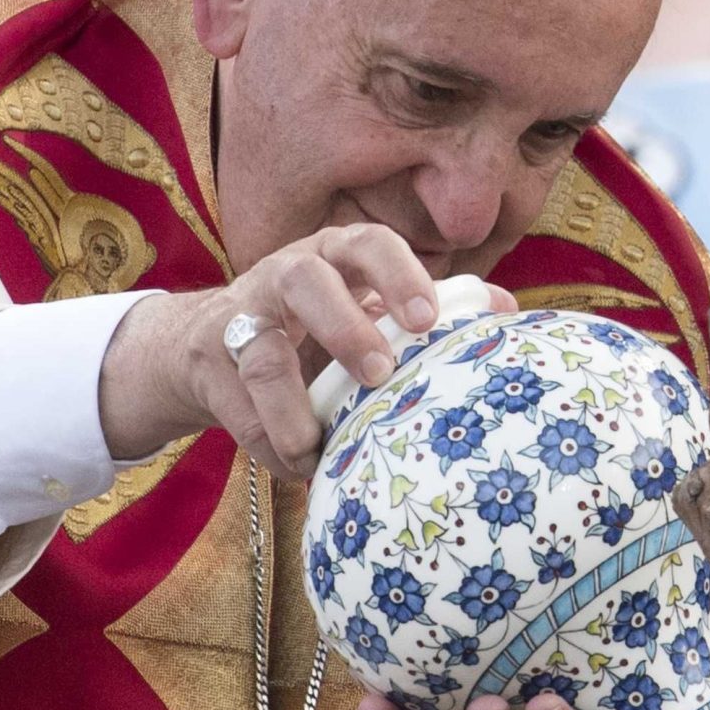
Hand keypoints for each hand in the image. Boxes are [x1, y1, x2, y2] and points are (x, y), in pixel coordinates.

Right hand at [96, 228, 512, 478]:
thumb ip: (426, 308)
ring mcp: (239, 320)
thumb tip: (506, 312)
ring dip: (295, 407)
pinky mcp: (209, 368)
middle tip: (380, 374)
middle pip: (305, 280)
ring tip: (321, 444)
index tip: (428, 319)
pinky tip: (304, 466)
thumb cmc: (314, 324)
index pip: (367, 243)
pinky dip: (274, 445)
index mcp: (333, 255)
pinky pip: (241, 411)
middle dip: (344, 326)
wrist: (203, 347)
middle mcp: (283, 276)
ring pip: (262, 354)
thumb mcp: (366, 305)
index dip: (399, 274)